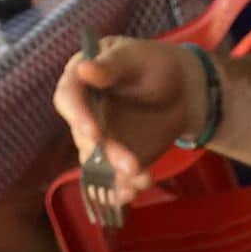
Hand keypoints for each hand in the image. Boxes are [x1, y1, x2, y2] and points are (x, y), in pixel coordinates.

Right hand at [53, 36, 209, 202]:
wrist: (182, 92)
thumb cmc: (155, 65)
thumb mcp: (135, 58)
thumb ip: (111, 66)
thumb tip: (83, 68)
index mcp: (81, 81)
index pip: (68, 99)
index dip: (78, 117)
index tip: (95, 133)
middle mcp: (84, 113)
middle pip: (86, 138)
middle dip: (107, 154)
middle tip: (130, 164)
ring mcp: (100, 139)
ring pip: (98, 164)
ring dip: (116, 176)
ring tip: (140, 178)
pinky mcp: (115, 159)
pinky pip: (112, 178)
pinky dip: (121, 189)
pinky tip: (132, 193)